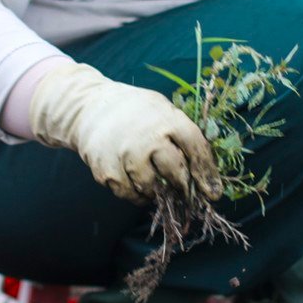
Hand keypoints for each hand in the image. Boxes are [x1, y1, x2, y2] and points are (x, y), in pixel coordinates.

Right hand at [27, 62, 223, 204]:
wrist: (89, 107)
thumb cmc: (135, 111)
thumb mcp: (162, 110)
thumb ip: (182, 134)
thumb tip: (207, 172)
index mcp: (167, 120)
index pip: (196, 149)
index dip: (207, 173)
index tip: (213, 192)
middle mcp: (147, 138)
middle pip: (175, 174)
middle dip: (183, 188)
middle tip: (185, 194)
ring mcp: (125, 155)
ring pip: (152, 189)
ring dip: (158, 193)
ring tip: (157, 185)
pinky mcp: (107, 170)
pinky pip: (129, 194)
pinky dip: (137, 195)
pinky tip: (138, 185)